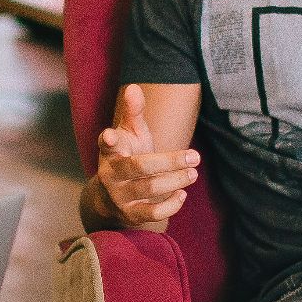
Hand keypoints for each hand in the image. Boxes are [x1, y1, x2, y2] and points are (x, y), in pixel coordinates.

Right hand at [89, 84, 198, 229]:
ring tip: (193, 173)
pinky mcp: (130, 214)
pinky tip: (182, 194)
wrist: (112, 196)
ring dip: (175, 180)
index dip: (108, 140)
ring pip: (149, 188)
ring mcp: (119, 196)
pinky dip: (170, 205)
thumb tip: (133, 87)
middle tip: (195, 156)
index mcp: (110, 151)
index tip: (110, 136)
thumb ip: (133, 112)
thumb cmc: (127, 155)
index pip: (106, 144)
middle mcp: (111, 174)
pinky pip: (152, 213)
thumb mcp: (129, 133)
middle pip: (139, 167)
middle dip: (169, 161)